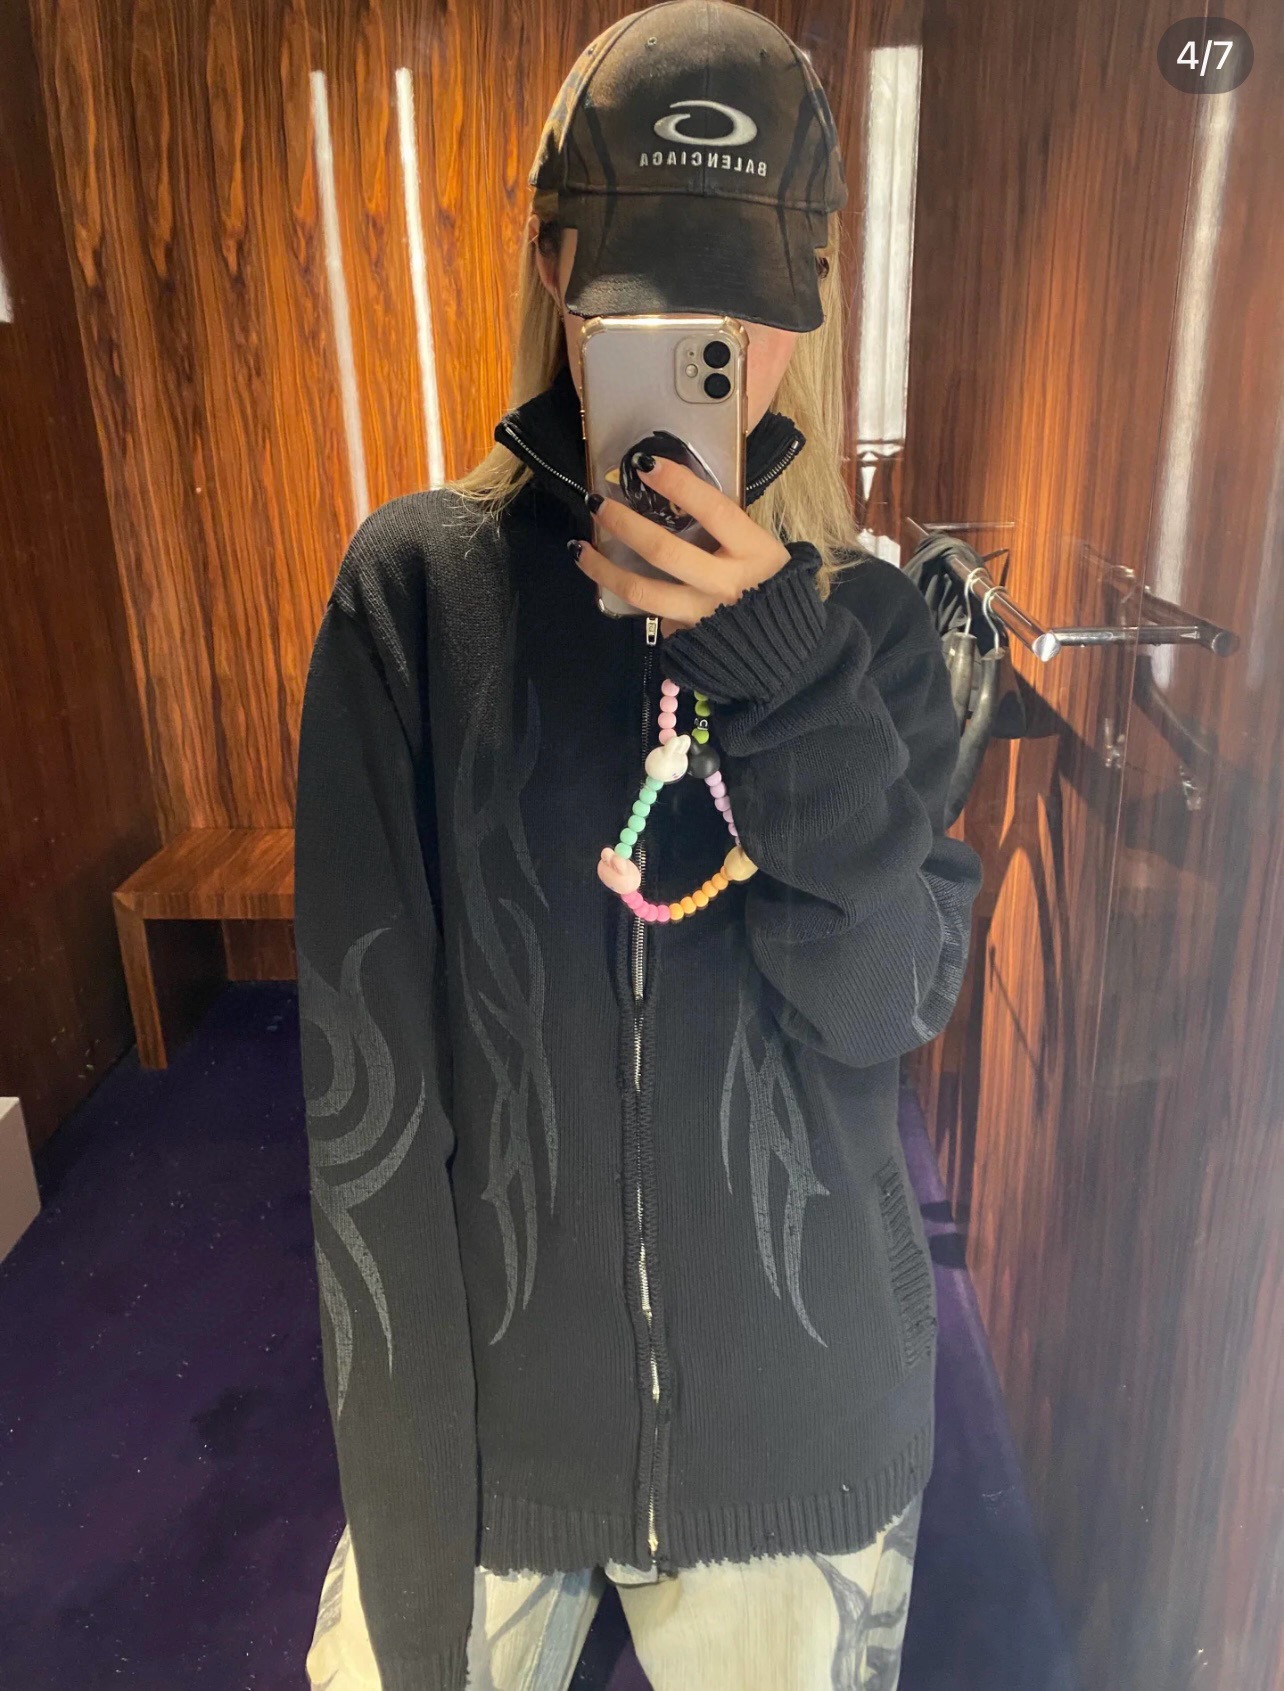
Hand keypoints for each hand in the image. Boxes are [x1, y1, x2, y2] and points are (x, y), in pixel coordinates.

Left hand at [572, 458, 790, 638]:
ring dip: (604, 569)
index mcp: (755, 552)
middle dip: (624, 524)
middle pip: (665, 551)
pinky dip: (625, 599)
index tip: (644, 464)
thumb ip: (725, 526)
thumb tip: (672, 492)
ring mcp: (704, 615)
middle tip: (597, 503)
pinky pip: (649, 616)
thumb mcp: (761, 548)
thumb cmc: (771, 583)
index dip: (678, 485)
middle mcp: (727, 585)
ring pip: (643, 591)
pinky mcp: (687, 638)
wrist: (784, 645)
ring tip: (579, 548)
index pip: (713, 510)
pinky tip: (602, 584)